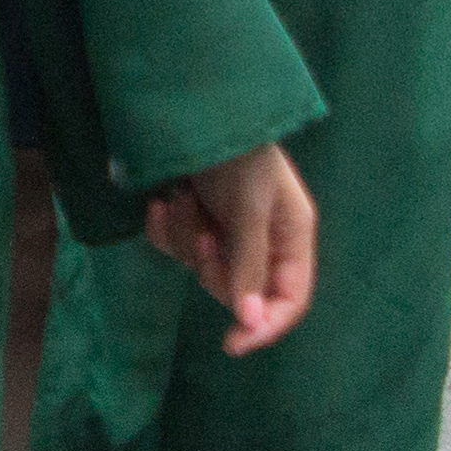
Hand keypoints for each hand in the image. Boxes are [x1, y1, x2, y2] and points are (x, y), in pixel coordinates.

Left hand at [143, 140, 316, 353]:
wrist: (188, 107)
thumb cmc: (236, 151)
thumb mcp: (249, 206)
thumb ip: (250, 262)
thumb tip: (250, 319)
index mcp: (291, 236)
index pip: (289, 299)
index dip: (265, 325)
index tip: (232, 343)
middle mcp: (259, 238)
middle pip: (237, 289)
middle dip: (213, 266)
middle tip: (205, 235)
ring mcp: (221, 228)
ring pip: (198, 266)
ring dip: (184, 235)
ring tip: (181, 195)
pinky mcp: (188, 216)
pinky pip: (171, 245)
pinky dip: (162, 226)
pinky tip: (160, 199)